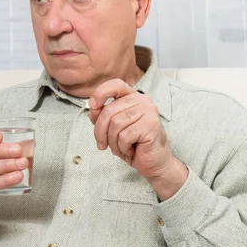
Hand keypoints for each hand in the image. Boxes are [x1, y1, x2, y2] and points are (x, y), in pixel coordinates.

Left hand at [88, 79, 187, 199]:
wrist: (154, 162)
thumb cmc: (133, 144)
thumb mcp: (113, 128)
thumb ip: (103, 115)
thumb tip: (92, 108)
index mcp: (133, 97)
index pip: (116, 84)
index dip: (100, 93)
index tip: (93, 106)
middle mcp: (143, 100)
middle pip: (109, 110)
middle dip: (100, 131)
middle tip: (102, 145)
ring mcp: (149, 111)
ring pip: (115, 124)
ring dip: (113, 141)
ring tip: (122, 147)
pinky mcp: (151, 125)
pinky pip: (125, 136)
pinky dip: (123, 147)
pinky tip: (132, 149)